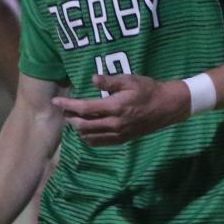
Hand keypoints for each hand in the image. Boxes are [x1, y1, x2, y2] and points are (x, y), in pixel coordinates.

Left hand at [52, 75, 187, 145]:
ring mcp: (118, 134)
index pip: (85, 108)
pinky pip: (100, 143)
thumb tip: (92, 79)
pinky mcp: (123, 139)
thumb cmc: (149, 90)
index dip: (68, 105)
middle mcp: (114, 124)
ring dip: (78, 129)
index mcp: (115, 107)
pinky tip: (86, 132)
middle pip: (84, 125)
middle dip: (70, 118)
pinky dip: (89, 138)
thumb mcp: (130, 80)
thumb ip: (110, 82)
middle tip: (64, 110)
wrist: (167, 107)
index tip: (56, 101)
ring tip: (73, 119)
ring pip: (90, 136)